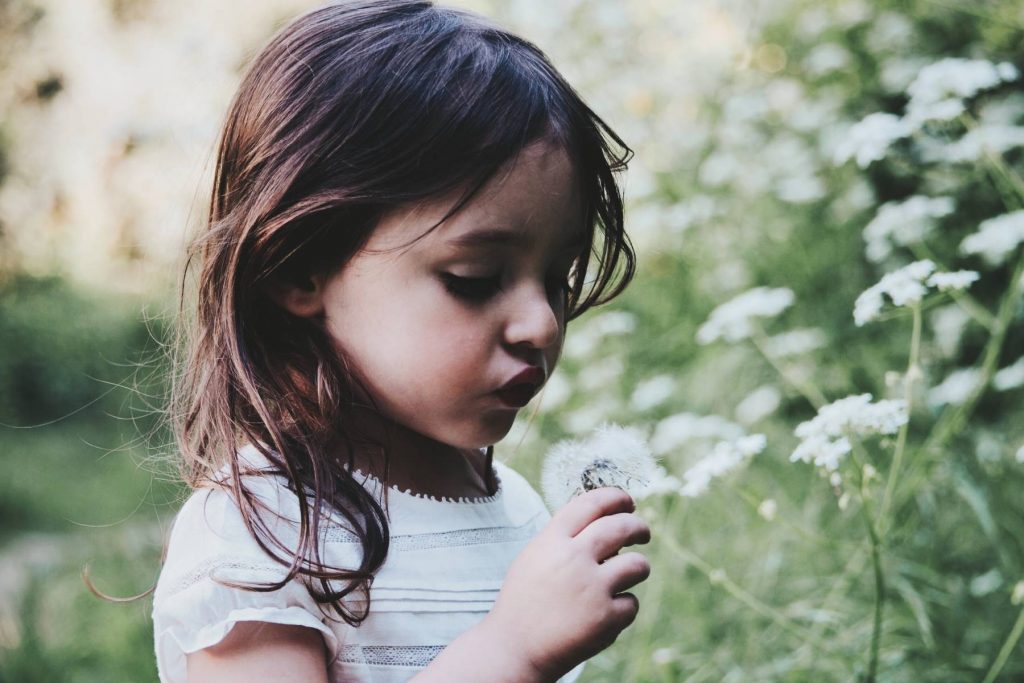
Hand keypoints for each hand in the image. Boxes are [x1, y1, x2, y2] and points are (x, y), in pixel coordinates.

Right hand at [482, 486, 651, 680]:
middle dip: (638, 527)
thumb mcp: (534, 558)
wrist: (514, 648)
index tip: (627, 501)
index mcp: (553, 541)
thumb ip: (564, 539)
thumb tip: (605, 523)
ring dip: (639, 567)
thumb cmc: (524, 601)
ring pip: (638, 565)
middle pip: (621, 527)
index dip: (615, 497)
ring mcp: (592, 588)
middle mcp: (573, 559)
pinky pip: (631, 603)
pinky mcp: (606, 618)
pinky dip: (624, 608)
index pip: (591, 503)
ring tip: (631, 573)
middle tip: (642, 532)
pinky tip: (608, 612)